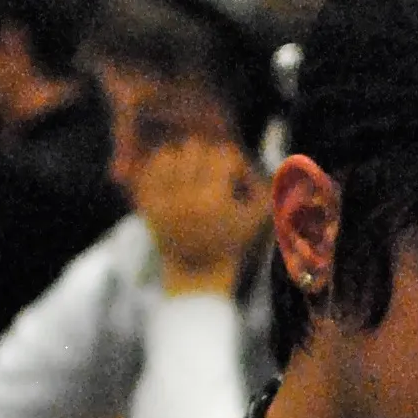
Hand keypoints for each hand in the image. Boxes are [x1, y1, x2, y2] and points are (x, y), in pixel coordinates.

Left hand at [135, 138, 270, 295]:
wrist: (197, 269)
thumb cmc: (231, 242)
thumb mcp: (256, 220)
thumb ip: (266, 191)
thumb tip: (269, 167)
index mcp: (214, 197)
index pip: (225, 154)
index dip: (235, 165)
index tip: (235, 181)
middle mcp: (186, 195)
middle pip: (196, 147)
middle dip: (209, 158)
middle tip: (213, 176)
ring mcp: (163, 198)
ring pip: (171, 153)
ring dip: (185, 161)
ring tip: (192, 176)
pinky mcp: (148, 203)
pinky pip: (151, 169)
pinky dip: (163, 168)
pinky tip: (174, 179)